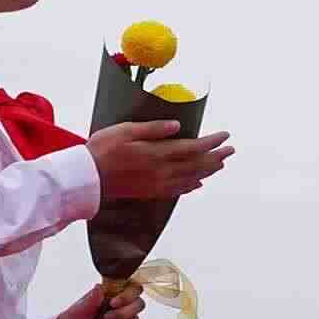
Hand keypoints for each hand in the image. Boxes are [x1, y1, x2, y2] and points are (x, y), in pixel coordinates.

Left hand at [54, 282, 147, 318]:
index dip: (128, 295)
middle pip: (139, 304)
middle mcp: (122, 305)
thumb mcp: (79, 308)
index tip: (113, 303)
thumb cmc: (74, 318)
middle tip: (105, 318)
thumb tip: (99, 288)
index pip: (133, 288)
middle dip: (123, 314)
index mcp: (113, 293)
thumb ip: (90, 299)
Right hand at [89, 121, 234, 201]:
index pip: (194, 148)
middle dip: (217, 156)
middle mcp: (162, 171)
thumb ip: (153, 129)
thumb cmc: (102, 149)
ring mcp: (158, 184)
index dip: (212, 142)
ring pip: (191, 178)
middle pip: (198, 164)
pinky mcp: (151, 192)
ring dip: (208, 171)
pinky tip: (198, 183)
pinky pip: (178, 190)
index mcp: (158, 154)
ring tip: (220, 164)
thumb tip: (177, 126)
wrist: (87, 178)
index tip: (225, 135)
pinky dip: (192, 185)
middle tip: (231, 150)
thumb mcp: (126, 130)